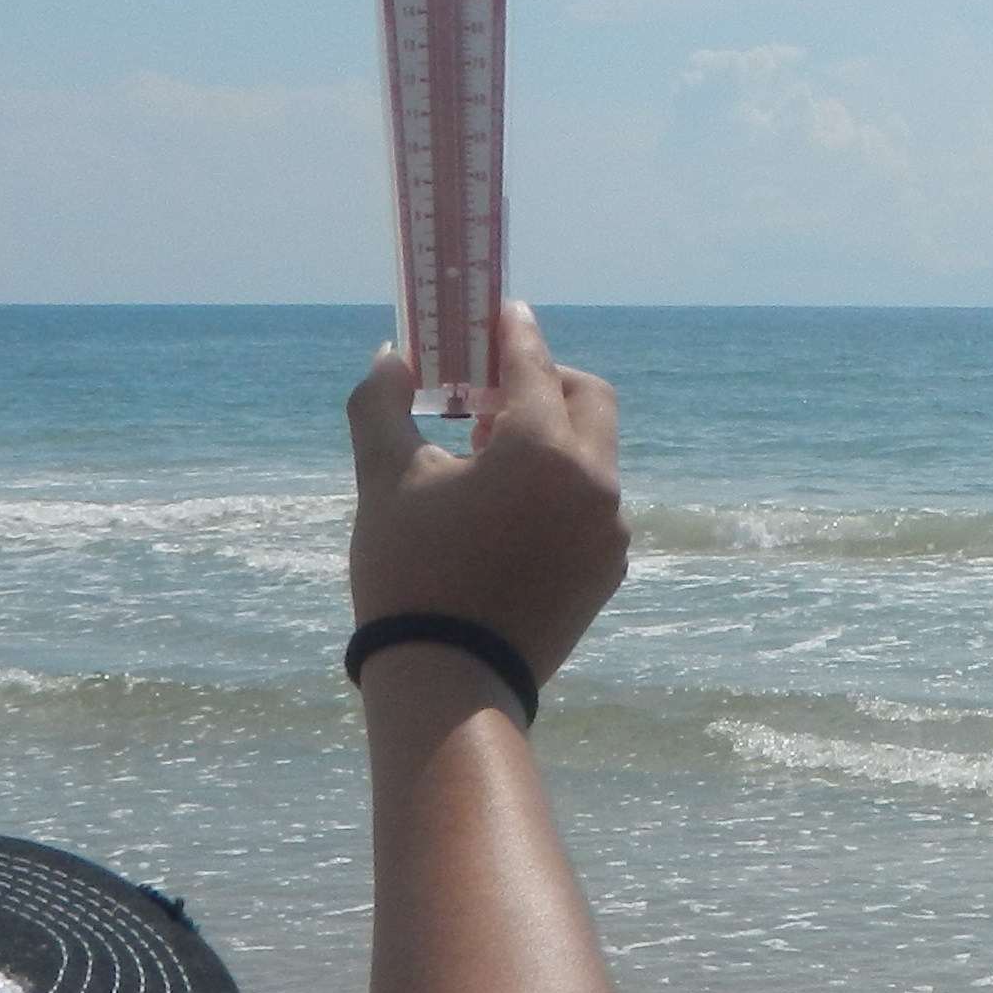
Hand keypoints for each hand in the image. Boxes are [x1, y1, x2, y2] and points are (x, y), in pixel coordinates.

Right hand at [343, 303, 631, 687]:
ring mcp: (610, 530)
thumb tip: (391, 356)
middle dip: (545, 380)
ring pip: (594, 454)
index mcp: (544, 451)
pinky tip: (509, 509)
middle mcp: (595, 484)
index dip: (512, 331)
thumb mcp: (384, 479)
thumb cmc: (410, 573)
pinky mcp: (609, 568)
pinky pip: (593, 503)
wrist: (449, 682)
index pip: (534, 364)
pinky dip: (561, 485)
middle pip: (586, 399)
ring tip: (487, 457)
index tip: (500, 310)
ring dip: (552, 436)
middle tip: (490, 392)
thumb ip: (382, 403)